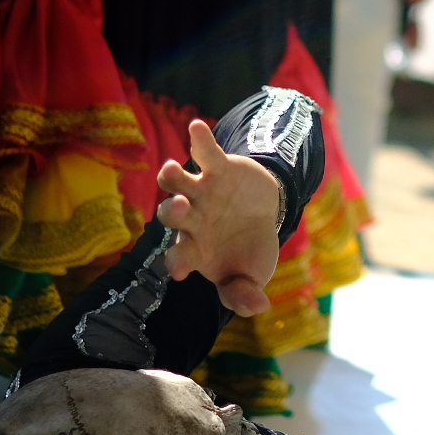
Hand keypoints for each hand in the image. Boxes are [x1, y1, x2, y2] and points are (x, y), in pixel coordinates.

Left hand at [157, 120, 281, 315]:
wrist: (263, 216)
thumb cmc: (247, 251)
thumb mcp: (252, 276)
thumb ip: (245, 293)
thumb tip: (258, 308)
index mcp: (195, 248)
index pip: (179, 256)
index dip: (178, 261)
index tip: (181, 270)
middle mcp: (192, 218)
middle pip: (172, 214)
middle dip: (172, 211)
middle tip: (178, 209)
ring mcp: (202, 191)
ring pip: (177, 181)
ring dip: (172, 176)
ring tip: (170, 169)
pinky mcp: (218, 169)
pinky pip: (205, 153)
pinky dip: (200, 139)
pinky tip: (196, 126)